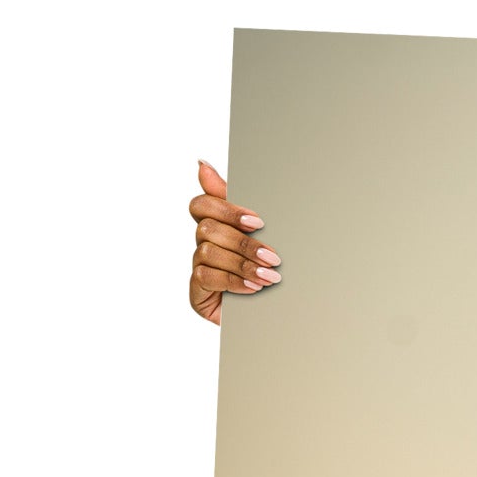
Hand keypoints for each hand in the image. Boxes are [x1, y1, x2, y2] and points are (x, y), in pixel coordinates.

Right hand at [188, 161, 279, 324]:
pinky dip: (233, 281)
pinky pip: (206, 277)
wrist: (280, 312)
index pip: (202, 205)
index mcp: (217, 225)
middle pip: (207, 228)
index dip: (226, 210)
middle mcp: (203, 244)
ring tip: (270, 277)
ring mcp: (199, 267)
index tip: (257, 222)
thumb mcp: (264, 234)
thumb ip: (237, 202)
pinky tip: (254, 288)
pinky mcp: (197, 291)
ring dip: (242, 264)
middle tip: (274, 256)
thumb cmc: (269, 269)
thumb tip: (201, 164)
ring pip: (208, 252)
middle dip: (243, 243)